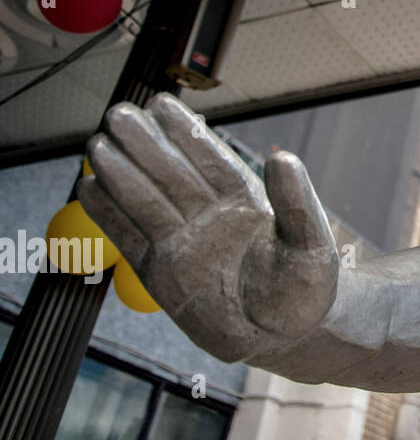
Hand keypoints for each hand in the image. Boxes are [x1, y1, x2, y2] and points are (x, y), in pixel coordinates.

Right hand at [79, 94, 338, 361]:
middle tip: (118, 114)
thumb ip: (296, 202)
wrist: (287, 336)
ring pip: (146, 200)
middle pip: (171, 173)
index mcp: (244, 202)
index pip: (209, 160)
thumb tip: (282, 156)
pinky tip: (88, 189)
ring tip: (97, 146)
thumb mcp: (310, 244)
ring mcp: (183, 243)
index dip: (185, 132)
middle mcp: (209, 217)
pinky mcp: (162, 274)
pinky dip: (108, 216)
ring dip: (121, 174)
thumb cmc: (305, 288)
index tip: (162, 104)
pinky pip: (130, 239)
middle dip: (145, 144)